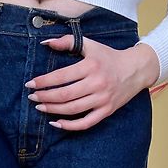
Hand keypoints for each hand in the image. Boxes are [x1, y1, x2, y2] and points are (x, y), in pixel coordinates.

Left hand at [25, 35, 159, 130]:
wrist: (136, 69)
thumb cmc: (109, 57)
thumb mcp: (90, 45)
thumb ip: (67, 42)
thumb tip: (46, 43)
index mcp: (91, 66)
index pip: (61, 76)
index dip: (44, 81)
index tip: (31, 84)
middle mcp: (97, 83)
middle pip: (65, 95)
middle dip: (45, 97)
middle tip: (32, 97)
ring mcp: (102, 99)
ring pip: (72, 109)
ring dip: (53, 110)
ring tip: (40, 108)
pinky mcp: (106, 111)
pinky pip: (85, 123)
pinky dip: (69, 126)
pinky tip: (56, 123)